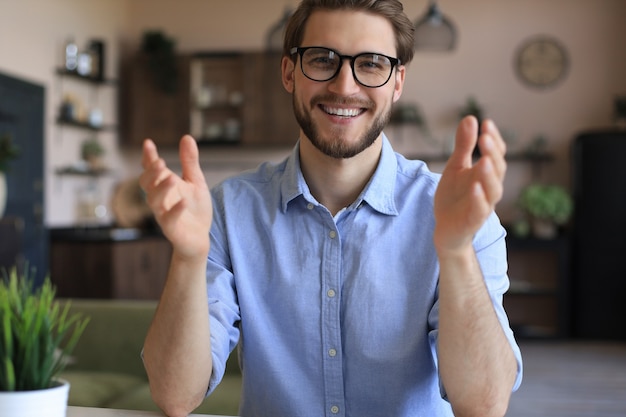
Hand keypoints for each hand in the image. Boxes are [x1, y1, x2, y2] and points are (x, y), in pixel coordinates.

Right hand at [139, 135, 212, 257]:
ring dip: (161, 189)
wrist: (200, 238)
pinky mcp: (172, 230)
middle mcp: (161, 199)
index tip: (148, 143)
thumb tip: (186, 137)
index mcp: (164, 186)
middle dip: (151, 173)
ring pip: (154, 202)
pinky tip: (183, 201)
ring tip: (171, 178)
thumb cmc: (195, 209)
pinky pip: (169, 220)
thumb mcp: (195, 182)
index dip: (148, 158)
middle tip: (159, 162)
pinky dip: (175, 211)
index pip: (152, 170)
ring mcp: (164, 214)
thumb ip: (190, 162)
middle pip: (147, 185)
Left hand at [433, 116, 506, 253]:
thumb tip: (471, 118)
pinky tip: (474, 187)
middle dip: (492, 153)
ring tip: (484, 160)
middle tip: (485, 136)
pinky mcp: (472, 220)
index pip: (496, 154)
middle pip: (498, 169)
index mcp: (485, 173)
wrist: (446, 229)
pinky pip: (480, 210)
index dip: (494, 139)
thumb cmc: (454, 197)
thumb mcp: (455, 167)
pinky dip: (479, 199)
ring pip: (493, 190)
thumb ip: (463, 145)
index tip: (486, 123)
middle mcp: (489, 188)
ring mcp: (483, 205)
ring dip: (490, 175)